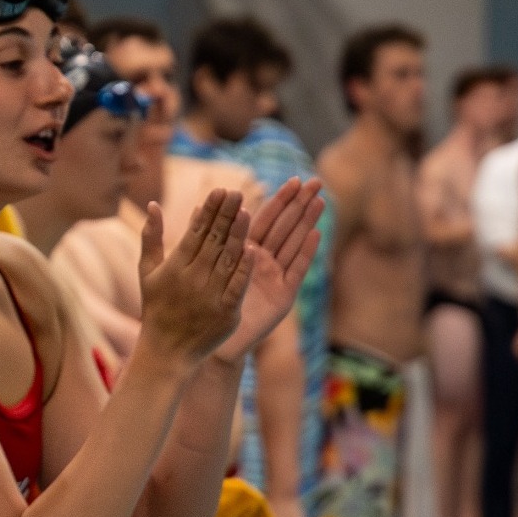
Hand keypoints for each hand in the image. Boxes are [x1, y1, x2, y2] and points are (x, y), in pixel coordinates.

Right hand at [136, 189, 253, 366]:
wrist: (167, 350)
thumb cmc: (157, 307)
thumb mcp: (147, 271)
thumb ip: (151, 237)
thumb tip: (152, 204)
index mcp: (174, 266)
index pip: (195, 232)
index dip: (209, 211)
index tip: (221, 191)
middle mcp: (191, 278)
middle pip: (212, 241)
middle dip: (226, 216)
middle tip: (238, 193)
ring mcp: (209, 295)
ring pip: (226, 259)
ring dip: (238, 235)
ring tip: (247, 212)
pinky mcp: (225, 312)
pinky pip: (237, 285)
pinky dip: (245, 268)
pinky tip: (254, 249)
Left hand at [213, 179, 325, 363]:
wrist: (207, 336)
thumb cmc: (204, 301)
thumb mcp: (202, 265)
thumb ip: (204, 237)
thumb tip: (197, 206)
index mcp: (244, 249)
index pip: (266, 218)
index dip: (281, 200)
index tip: (295, 179)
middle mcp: (263, 260)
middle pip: (285, 227)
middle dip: (300, 205)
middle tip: (316, 182)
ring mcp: (275, 277)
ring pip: (294, 244)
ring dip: (307, 223)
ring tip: (320, 201)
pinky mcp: (283, 296)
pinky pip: (296, 271)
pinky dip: (306, 253)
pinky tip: (317, 234)